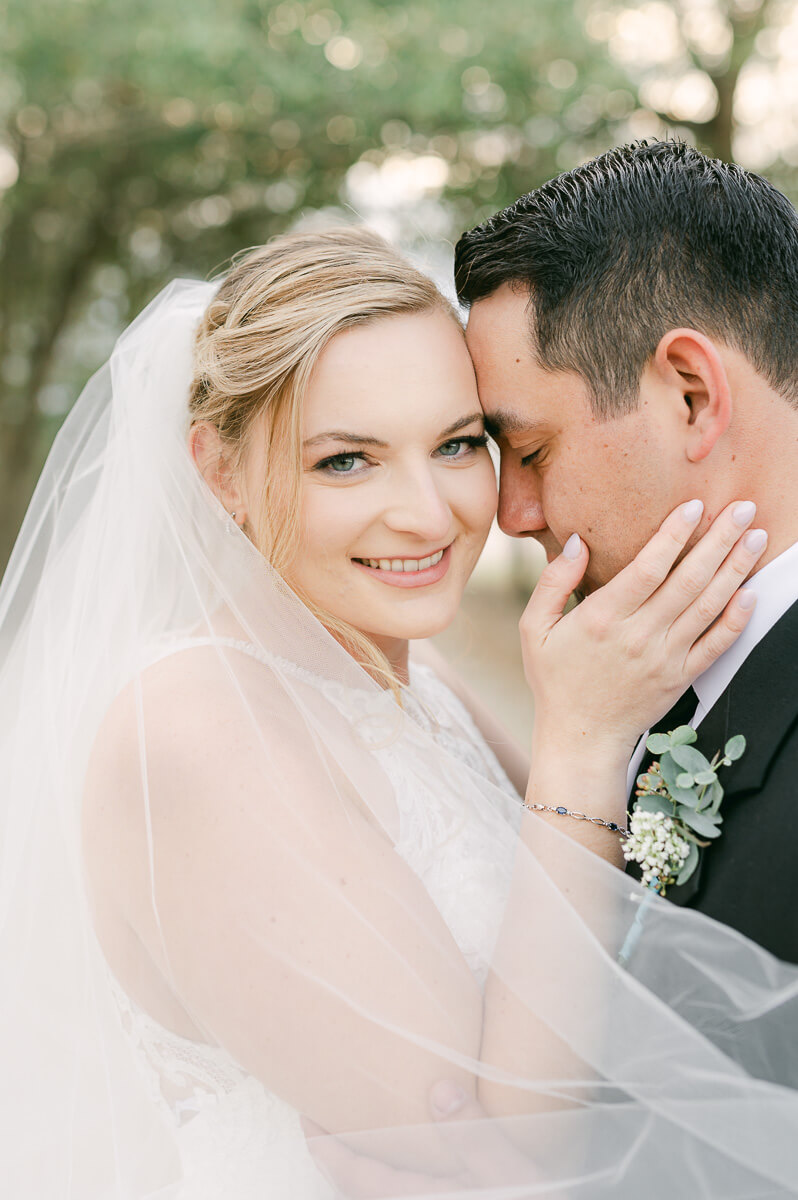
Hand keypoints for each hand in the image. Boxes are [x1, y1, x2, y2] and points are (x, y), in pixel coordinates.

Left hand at [301, 1083, 540, 1196]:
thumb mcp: (514, 1173)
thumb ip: (474, 1132)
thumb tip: (438, 1087)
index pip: (355, 1176)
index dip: (325, 1148)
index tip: (304, 1117)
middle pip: (357, 1191)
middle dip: (335, 1158)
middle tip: (319, 1121)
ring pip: (377, 1197)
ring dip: (359, 1172)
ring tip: (356, 1135)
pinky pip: (401, 1197)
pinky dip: (386, 1180)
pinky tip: (404, 1160)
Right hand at [519, 500, 764, 759]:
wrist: (581, 737)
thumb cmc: (556, 679)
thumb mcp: (534, 629)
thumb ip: (553, 582)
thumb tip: (575, 542)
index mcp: (601, 619)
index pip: (647, 568)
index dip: (673, 534)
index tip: (695, 505)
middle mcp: (638, 636)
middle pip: (687, 580)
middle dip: (719, 540)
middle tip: (744, 509)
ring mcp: (664, 658)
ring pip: (707, 607)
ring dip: (735, 570)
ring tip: (755, 538)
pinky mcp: (681, 678)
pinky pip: (715, 646)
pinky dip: (736, 620)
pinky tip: (751, 593)